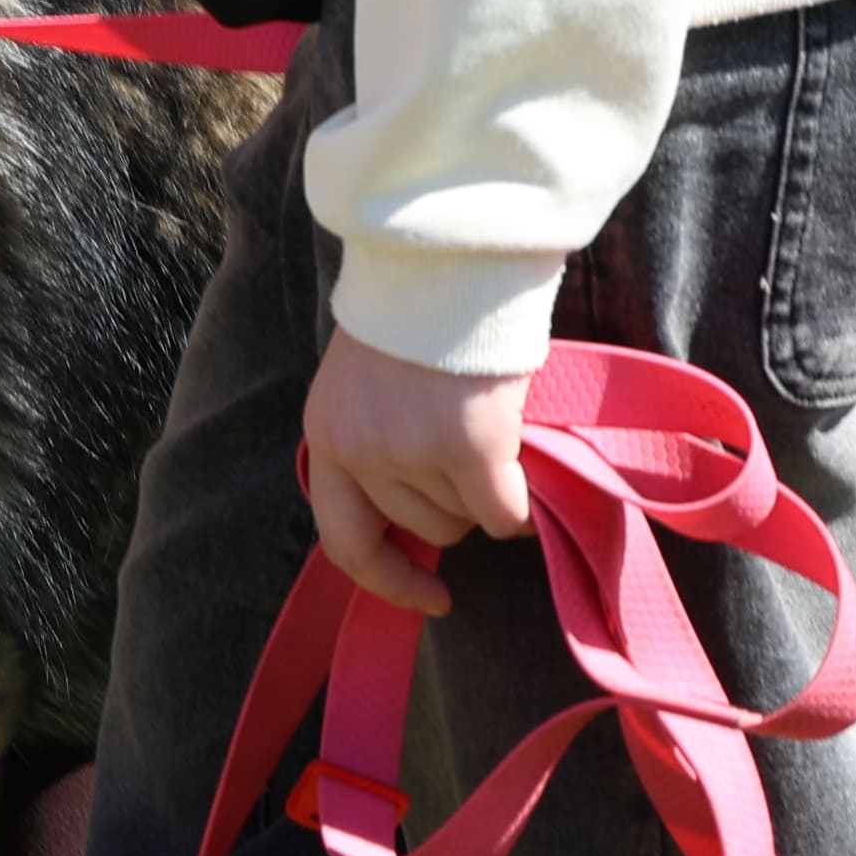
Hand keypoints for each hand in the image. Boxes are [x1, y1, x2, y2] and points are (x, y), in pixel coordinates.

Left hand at [297, 325, 532, 622]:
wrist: (448, 257)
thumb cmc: (418, 312)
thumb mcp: (368, 384)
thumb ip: (379, 443)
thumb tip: (425, 520)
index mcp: (328, 434)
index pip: (343, 539)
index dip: (387, 580)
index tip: (430, 598)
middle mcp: (360, 451)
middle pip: (422, 528)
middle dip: (454, 504)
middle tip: (471, 450)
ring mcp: (411, 452)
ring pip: (467, 520)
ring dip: (487, 491)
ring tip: (489, 428)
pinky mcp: (468, 448)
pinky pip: (504, 512)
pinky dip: (523, 502)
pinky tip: (527, 465)